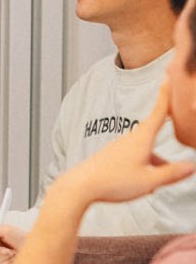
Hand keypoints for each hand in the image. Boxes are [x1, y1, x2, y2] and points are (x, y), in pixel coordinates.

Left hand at [54, 89, 195, 209]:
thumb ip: (173, 173)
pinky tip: (139, 186)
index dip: (166, 95)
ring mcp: (119, 148)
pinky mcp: (112, 157)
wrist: (79, 187)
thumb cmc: (114, 182)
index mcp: (142, 139)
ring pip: (145, 153)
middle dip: (163, 140)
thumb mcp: (150, 181)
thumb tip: (192, 166)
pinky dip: (142, 170)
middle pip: (154, 135)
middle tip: (168, 136)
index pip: (158, 113)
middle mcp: (130, 139)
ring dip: (153, 165)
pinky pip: (134, 160)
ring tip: (148, 186)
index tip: (169, 76)